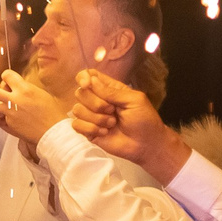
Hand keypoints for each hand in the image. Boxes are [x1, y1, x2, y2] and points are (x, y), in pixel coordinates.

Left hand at [0, 70, 65, 146]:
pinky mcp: (8, 125)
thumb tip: (10, 87)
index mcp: (26, 89)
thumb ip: (24, 90)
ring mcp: (10, 113)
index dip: (6, 76)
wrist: (54, 132)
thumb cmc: (51, 112)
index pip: (7, 75)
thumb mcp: (40, 94)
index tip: (7, 78)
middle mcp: (15, 100)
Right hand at [73, 72, 190, 180]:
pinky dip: (91, 129)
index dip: (83, 77)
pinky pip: (76, 125)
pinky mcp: (87, 131)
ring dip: (96, 118)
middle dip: (95, 103)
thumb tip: (91, 80)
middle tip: (112, 111)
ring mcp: (91, 116)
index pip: (89, 76)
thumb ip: (112, 91)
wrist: (145, 144)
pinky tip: (104, 132)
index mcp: (109, 89)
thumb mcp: (133, 100)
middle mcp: (97, 100)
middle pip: (80, 93)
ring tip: (112, 124)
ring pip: (77, 110)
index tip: (87, 84)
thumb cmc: (144, 119)